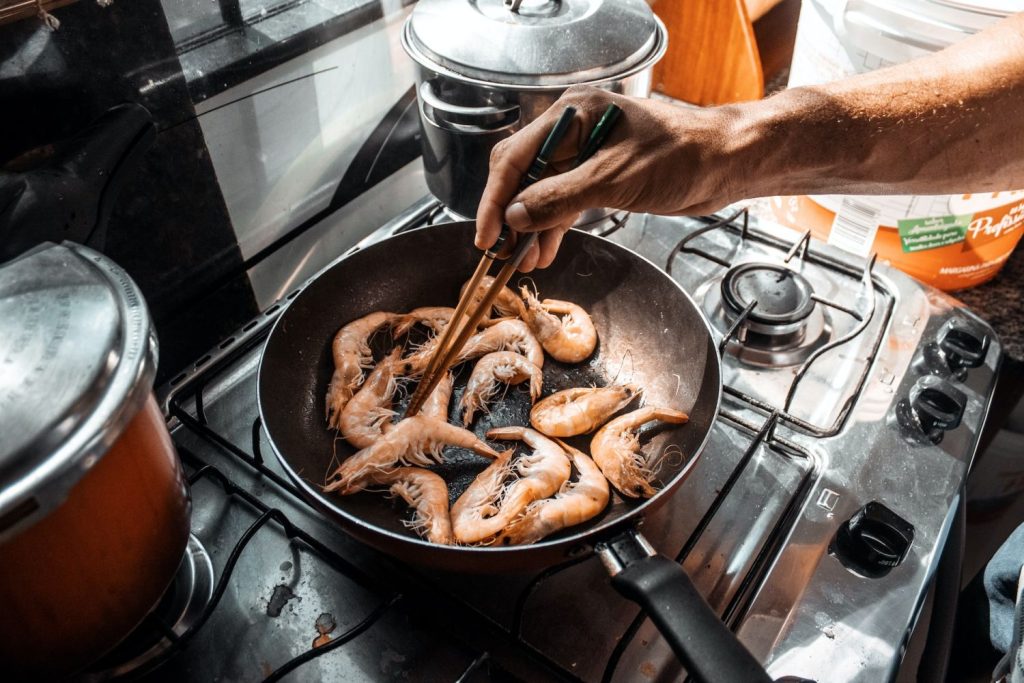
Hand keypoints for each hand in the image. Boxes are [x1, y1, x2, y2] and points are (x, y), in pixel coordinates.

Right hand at [475, 86, 737, 270]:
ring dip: (532, 227)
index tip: (486, 234)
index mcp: (571, 114)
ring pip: (542, 192)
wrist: (724, 163)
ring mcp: (586, 153)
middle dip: (511, 215)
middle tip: (500, 252)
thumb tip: (516, 217)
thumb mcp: (613, 180)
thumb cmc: (679, 157)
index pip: (515, 157)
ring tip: (523, 261)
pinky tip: (545, 250)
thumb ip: (559, 197)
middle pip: (523, 174)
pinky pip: (564, 202)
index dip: (496, 199)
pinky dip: (553, 226)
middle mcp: (572, 129)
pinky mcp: (600, 176)